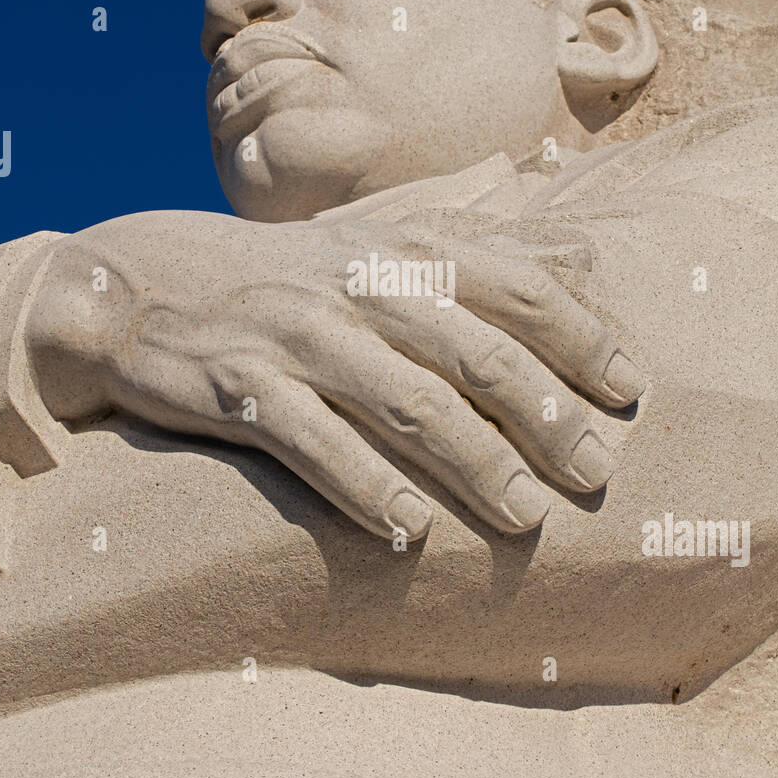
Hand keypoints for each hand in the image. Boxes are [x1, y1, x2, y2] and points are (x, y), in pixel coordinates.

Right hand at [26, 209, 645, 539]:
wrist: (144, 286)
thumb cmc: (292, 276)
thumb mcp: (384, 244)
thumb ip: (486, 247)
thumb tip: (589, 253)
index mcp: (402, 249)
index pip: (515, 285)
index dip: (582, 336)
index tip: (632, 390)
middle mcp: (359, 287)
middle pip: (473, 353)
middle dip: (544, 415)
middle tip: (596, 472)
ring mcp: (299, 338)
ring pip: (405, 403)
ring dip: (474, 462)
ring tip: (526, 518)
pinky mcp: (240, 390)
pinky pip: (313, 445)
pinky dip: (365, 488)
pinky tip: (410, 533)